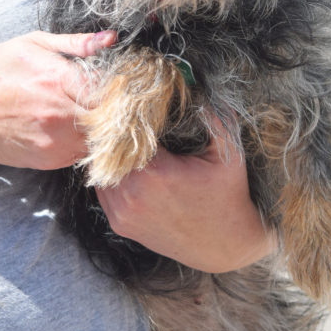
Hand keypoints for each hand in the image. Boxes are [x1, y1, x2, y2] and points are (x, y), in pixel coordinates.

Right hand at [0, 30, 115, 169]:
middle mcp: (59, 114)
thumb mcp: (32, 44)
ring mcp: (54, 141)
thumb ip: (76, 43)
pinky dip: (85, 142)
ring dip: (104, 128)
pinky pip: (82, 153)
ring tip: (93, 113)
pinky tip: (75, 127)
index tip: (125, 84)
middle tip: (117, 101)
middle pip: (111, 117)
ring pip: (101, 139)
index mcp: (58, 79)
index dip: (122, 87)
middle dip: (117, 110)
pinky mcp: (49, 160)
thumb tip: (110, 38)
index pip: (111, 89)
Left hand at [96, 118, 276, 272]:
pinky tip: (130, 165)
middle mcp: (131, 196)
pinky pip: (103, 189)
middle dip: (117, 134)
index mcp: (155, 175)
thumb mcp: (230, 153)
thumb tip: (196, 83)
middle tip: (130, 118)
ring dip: (111, 155)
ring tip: (129, 142)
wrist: (226, 247)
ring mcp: (122, 213)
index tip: (138, 106)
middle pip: (106, 150)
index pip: (123, 133)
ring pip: (99, 169)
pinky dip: (112, 175)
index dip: (129, 117)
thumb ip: (215, 116)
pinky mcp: (120, 225)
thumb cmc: (229, 196)